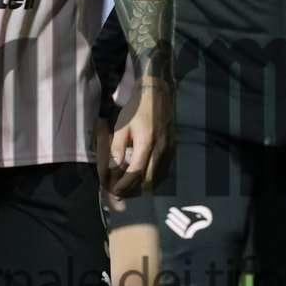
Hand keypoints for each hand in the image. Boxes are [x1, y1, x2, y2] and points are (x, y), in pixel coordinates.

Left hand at [99, 78, 170, 203]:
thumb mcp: (122, 126)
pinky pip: (164, 171)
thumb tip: (112, 168)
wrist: (158, 94)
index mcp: (146, 142)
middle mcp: (160, 149)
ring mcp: (169, 150)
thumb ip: (117, 148)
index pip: (136, 171)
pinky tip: (143, 178)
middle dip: (134, 190)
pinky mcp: (173, 149)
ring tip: (130, 187)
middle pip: (149, 180)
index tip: (115, 190)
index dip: (125, 184)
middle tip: (121, 191)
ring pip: (158, 178)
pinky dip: (153, 179)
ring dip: (143, 186)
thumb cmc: (137, 108)